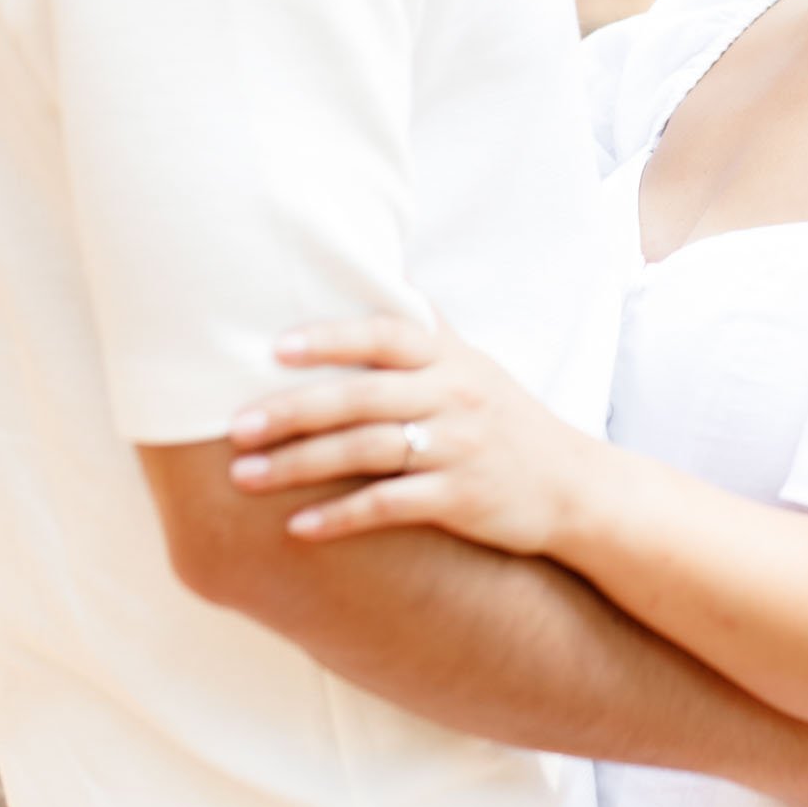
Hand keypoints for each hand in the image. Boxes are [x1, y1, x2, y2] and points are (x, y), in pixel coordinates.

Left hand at [228, 314, 591, 555]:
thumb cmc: (505, 422)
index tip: (275, 346)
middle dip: (293, 409)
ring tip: (244, 477)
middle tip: (234, 425)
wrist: (573, 487)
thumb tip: (377, 278)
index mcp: (450, 359)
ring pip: (367, 451)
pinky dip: (340, 518)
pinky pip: (390, 505)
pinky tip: (297, 528)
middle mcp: (454, 396)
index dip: (332, 336)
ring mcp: (459, 448)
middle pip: (362, 396)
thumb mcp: (473, 367)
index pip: (386, 334)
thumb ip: (425, 332)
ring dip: (299, 465)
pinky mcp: (462, 498)